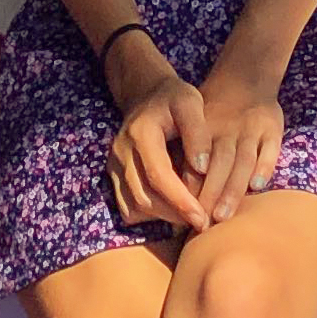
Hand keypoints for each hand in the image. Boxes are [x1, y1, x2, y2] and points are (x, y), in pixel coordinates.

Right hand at [106, 69, 215, 234]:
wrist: (146, 95)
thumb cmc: (174, 99)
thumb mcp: (191, 103)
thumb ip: (198, 133)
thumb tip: (202, 168)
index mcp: (140, 133)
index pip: (158, 175)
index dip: (180, 200)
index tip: (201, 216)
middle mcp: (121, 151)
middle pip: (144, 196)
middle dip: (174, 214)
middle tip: (202, 222)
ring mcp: (114, 165)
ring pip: (134, 206)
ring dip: (162, 218)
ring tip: (189, 219)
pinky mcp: (114, 174)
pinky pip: (127, 206)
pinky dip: (148, 215)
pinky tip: (170, 212)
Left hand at [189, 63, 284, 226]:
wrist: (245, 78)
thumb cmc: (213, 113)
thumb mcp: (193, 123)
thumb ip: (184, 154)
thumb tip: (168, 193)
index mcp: (205, 129)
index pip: (195, 161)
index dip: (190, 187)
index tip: (184, 211)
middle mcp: (228, 129)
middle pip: (218, 164)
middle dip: (210, 194)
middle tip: (203, 223)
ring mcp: (252, 128)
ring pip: (243, 161)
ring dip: (233, 189)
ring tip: (223, 215)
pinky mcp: (273, 127)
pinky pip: (270, 150)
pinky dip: (265, 167)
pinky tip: (257, 187)